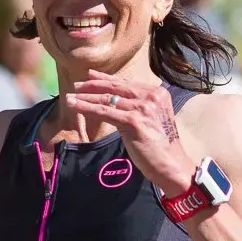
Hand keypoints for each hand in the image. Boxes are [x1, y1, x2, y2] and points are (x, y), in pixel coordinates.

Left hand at [65, 72, 194, 196]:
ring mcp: (143, 108)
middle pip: (116, 87)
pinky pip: (104, 111)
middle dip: (93, 85)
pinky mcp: (133, 121)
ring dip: (85, 98)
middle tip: (76, 86)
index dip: (106, 79)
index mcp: (157, 93)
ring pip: (107, 99)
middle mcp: (151, 97)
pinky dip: (86, 108)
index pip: (126, 83)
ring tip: (70, 97)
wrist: (171, 165)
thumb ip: (138, 107)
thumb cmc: (160, 147)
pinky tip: (74, 105)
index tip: (90, 75)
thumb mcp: (152, 119)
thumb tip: (115, 101)